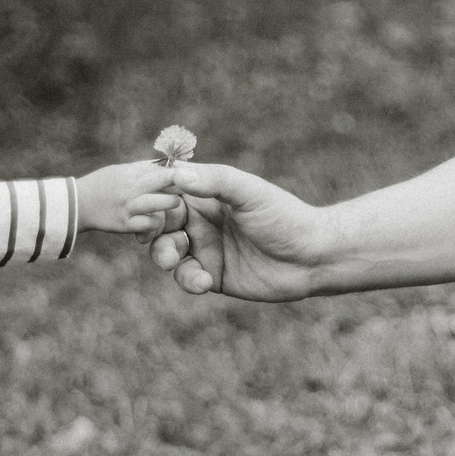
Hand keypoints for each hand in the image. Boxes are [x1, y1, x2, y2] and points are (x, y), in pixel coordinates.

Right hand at [75, 160, 183, 236]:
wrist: (77, 204)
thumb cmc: (102, 185)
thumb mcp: (121, 171)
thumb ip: (143, 169)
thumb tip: (167, 164)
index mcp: (131, 172)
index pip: (160, 168)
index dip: (179, 170)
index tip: (193, 172)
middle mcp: (130, 187)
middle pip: (161, 179)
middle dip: (180, 181)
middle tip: (196, 183)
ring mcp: (128, 206)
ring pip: (156, 203)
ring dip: (170, 202)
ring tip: (177, 202)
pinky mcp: (124, 223)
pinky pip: (146, 224)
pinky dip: (155, 224)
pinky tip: (159, 223)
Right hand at [148, 161, 333, 300]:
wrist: (313, 258)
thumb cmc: (284, 217)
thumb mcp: (249, 193)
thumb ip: (214, 181)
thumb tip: (176, 174)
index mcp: (208, 195)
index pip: (168, 193)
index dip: (151, 200)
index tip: (141, 207)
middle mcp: (203, 221)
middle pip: (160, 224)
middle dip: (152, 231)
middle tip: (151, 237)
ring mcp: (207, 249)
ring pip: (167, 252)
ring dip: (164, 255)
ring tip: (173, 261)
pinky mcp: (213, 276)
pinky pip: (187, 278)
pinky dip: (188, 280)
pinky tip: (205, 281)